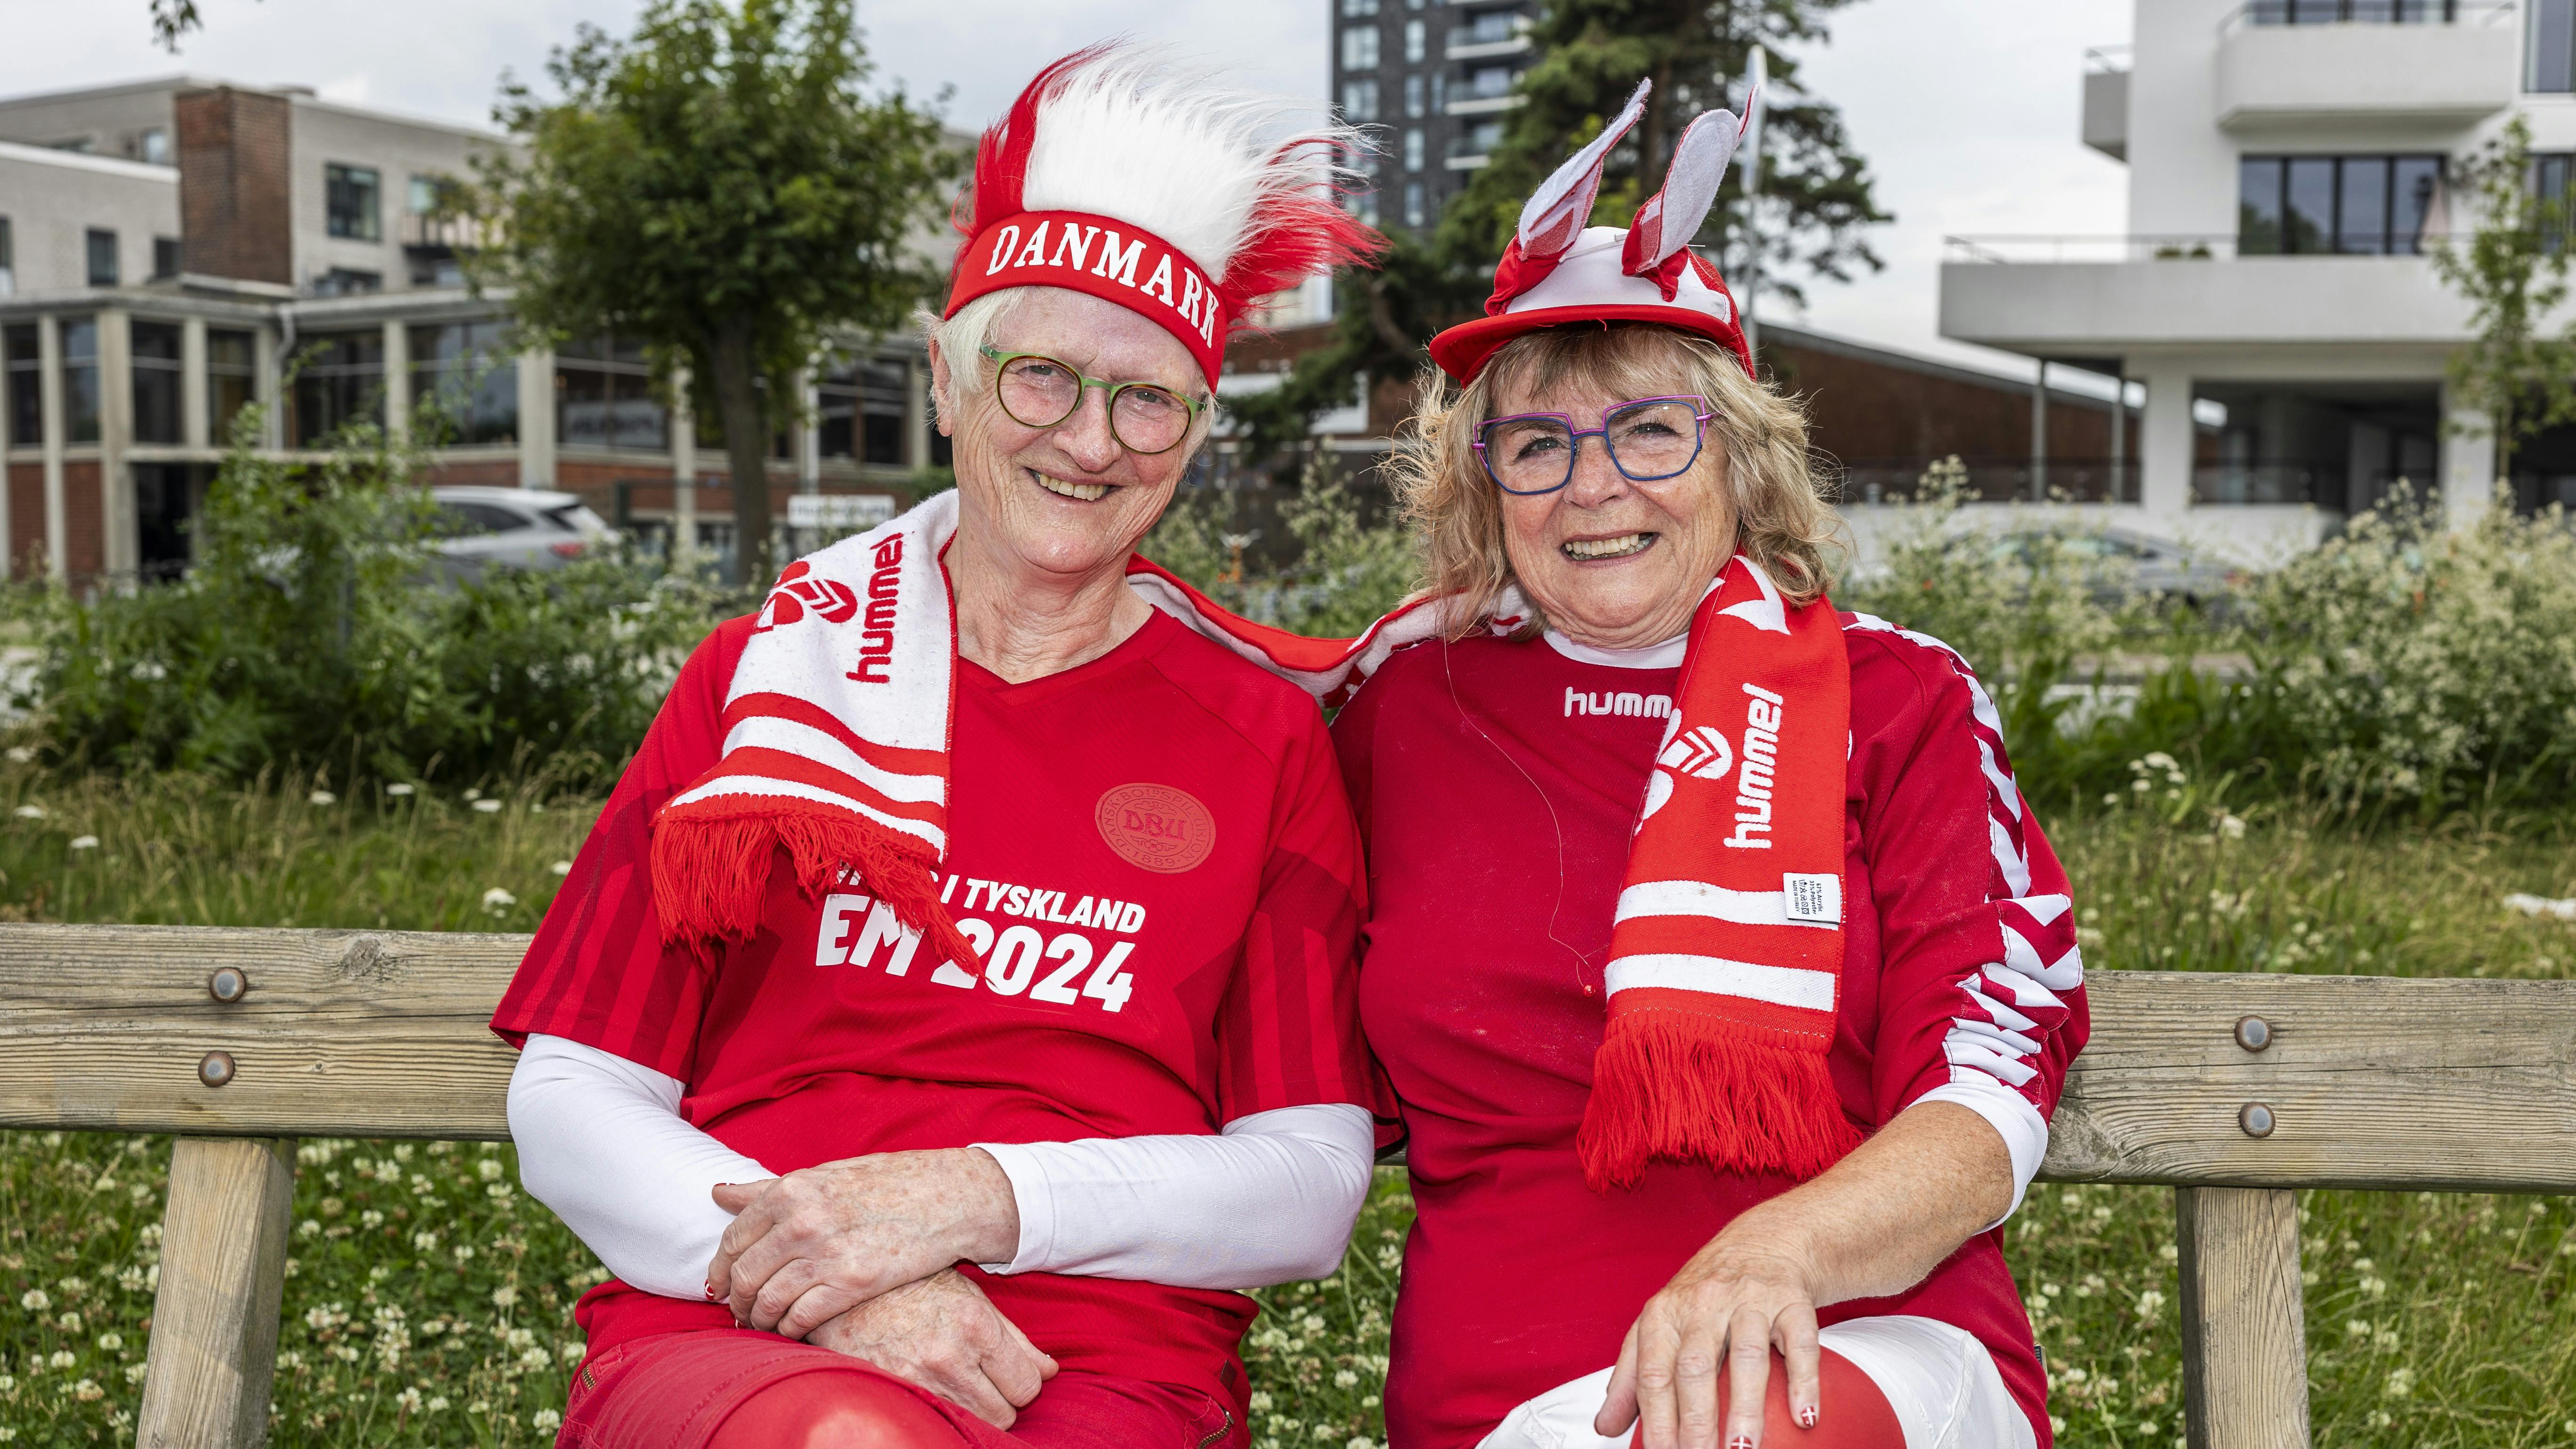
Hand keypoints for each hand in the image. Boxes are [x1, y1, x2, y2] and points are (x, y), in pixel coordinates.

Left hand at [706, 1148, 1018, 1338]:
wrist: (948, 1196)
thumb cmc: (888, 1183)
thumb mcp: (825, 1176)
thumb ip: (769, 1190)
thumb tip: (718, 1193)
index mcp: (791, 1190)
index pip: (733, 1240)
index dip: (720, 1269)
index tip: (720, 1286)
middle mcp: (801, 1220)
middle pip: (743, 1275)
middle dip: (735, 1301)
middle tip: (739, 1313)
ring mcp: (825, 1253)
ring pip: (767, 1301)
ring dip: (759, 1320)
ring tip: (763, 1326)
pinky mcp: (851, 1283)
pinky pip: (799, 1318)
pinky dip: (789, 1330)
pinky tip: (793, 1331)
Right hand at [806, 1268, 1057, 1428]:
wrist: (847, 1287)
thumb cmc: (915, 1286)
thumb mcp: (971, 1296)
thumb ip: (1014, 1338)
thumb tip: (1049, 1371)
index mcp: (975, 1326)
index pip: (1027, 1385)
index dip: (1023, 1381)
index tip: (1010, 1372)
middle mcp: (949, 1358)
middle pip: (1004, 1414)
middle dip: (1001, 1400)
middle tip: (983, 1378)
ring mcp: (918, 1381)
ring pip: (973, 1424)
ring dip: (973, 1409)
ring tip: (957, 1382)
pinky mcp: (893, 1394)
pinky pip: (936, 1422)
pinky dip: (943, 1413)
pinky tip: (935, 1390)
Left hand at [1593, 1231, 1821, 1448]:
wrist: (1761, 1243)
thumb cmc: (1704, 1295)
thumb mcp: (1660, 1325)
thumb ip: (1631, 1376)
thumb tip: (1607, 1425)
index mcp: (1665, 1314)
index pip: (1654, 1372)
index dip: (1656, 1418)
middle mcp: (1704, 1303)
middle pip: (1696, 1366)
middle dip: (1696, 1419)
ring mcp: (1751, 1301)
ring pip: (1748, 1356)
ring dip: (1746, 1407)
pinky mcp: (1792, 1302)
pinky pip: (1800, 1343)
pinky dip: (1803, 1381)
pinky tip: (1803, 1415)